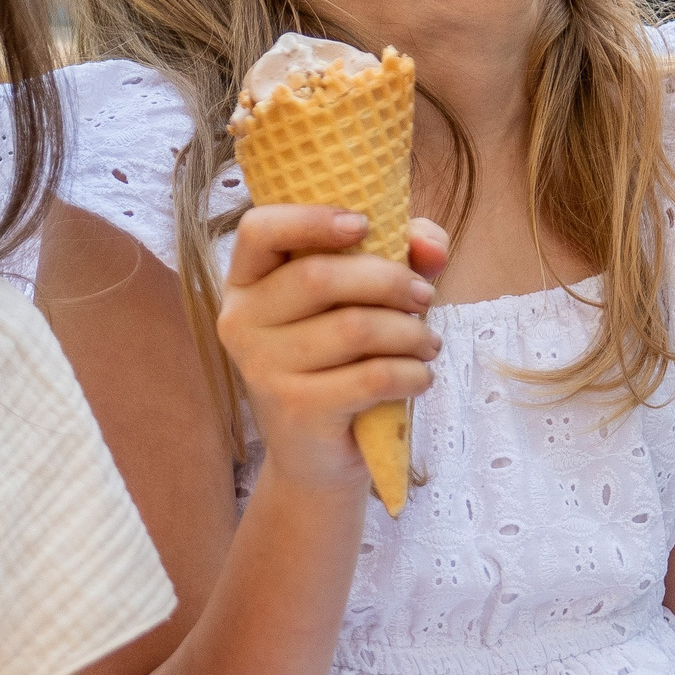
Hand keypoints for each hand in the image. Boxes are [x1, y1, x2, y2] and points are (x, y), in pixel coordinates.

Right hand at [217, 207, 449, 493]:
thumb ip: (400, 254)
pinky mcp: (295, 409)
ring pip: (353, 328)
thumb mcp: (365, 298)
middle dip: (389, 280)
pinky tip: (420, 377)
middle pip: (318, 276)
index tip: (364, 224)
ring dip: (409, 332)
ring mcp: (262, 368)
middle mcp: (241, 321)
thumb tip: (433, 246)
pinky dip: (411, 373)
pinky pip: (370, 376)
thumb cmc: (341, 361)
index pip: (257, 229)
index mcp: (247, 282)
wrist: (319, 456)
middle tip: (424, 298)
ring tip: (428, 343)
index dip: (311, 218)